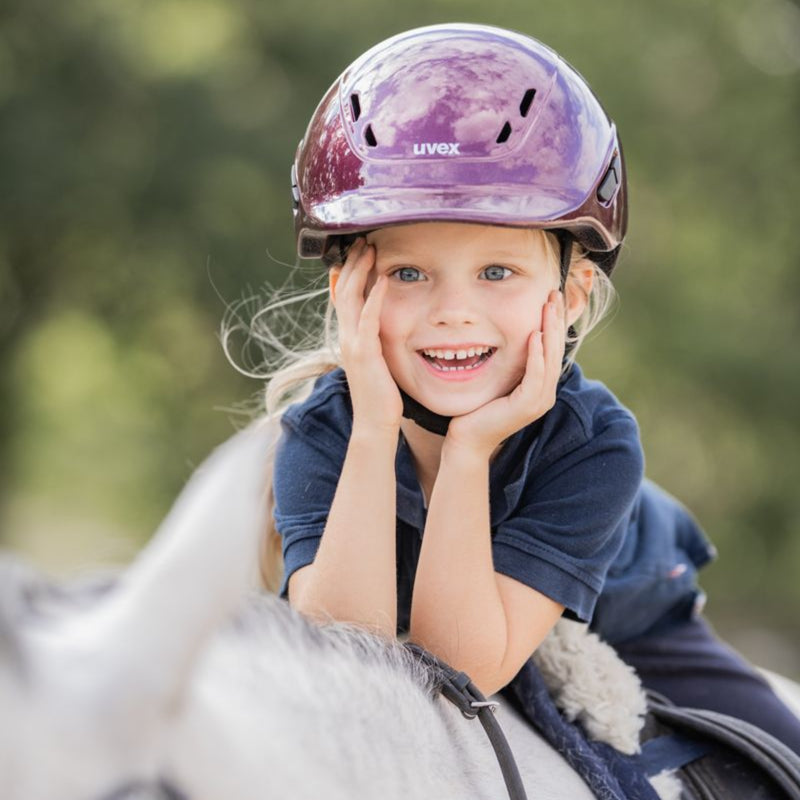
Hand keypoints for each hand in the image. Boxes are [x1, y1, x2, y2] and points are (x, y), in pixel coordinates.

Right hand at [332, 238, 402, 433]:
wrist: (375, 423)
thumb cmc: (381, 396)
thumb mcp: (376, 362)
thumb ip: (375, 342)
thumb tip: (383, 329)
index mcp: (348, 338)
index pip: (343, 298)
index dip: (348, 273)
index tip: (356, 251)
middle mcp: (345, 337)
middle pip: (344, 290)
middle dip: (352, 263)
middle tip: (361, 239)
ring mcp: (352, 344)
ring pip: (352, 298)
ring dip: (360, 271)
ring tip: (369, 248)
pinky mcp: (365, 352)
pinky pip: (369, 318)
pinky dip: (375, 297)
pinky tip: (383, 280)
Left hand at [445, 290, 565, 457]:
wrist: (466, 439)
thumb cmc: (477, 409)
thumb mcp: (496, 378)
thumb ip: (508, 361)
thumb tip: (506, 333)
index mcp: (540, 385)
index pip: (552, 348)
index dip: (554, 322)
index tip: (552, 296)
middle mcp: (544, 393)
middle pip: (556, 349)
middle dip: (556, 319)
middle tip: (555, 293)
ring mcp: (538, 401)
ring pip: (550, 359)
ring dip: (550, 330)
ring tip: (549, 307)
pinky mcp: (526, 406)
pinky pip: (535, 375)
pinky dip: (536, 354)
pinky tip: (535, 335)